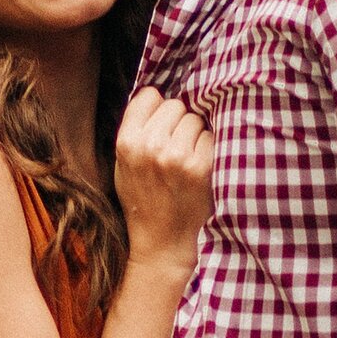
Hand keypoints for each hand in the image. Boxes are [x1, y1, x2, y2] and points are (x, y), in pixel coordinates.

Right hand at [113, 89, 215, 274]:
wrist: (163, 242)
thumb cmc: (144, 201)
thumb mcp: (124, 165)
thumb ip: (136, 130)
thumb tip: (158, 95)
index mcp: (127, 142)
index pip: (150, 95)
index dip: (159, 109)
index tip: (162, 125)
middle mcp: (150, 146)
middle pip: (176, 105)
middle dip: (179, 122)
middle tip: (176, 148)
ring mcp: (177, 156)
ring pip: (196, 119)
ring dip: (196, 135)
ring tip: (187, 160)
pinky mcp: (201, 166)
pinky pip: (212, 137)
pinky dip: (210, 149)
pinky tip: (201, 168)